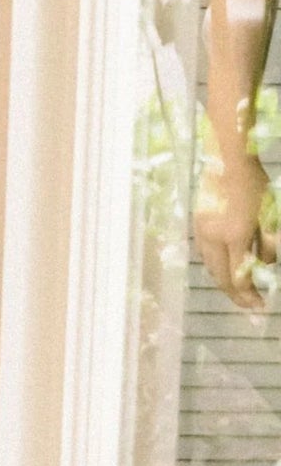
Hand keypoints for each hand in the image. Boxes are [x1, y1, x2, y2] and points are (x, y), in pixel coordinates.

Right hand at [193, 150, 277, 311]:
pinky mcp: (197, 224)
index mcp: (234, 235)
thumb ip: (267, 243)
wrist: (225, 159)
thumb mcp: (269, 214)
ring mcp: (202, 231)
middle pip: (220, 277)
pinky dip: (215, 266)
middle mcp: (214, 237)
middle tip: (249, 305)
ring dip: (223, 282)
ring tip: (238, 290)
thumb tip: (266, 264)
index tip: (261, 305)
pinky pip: (205, 254)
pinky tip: (225, 267)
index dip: (249, 295)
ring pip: (210, 267)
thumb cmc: (254, 184)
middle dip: (235, 295)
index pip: (239, 276)